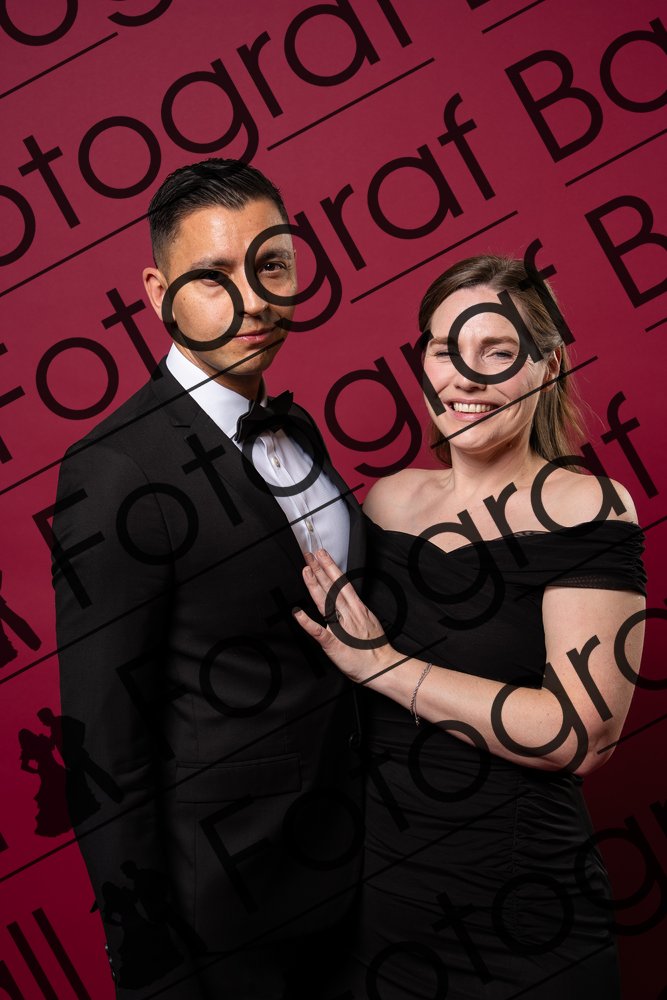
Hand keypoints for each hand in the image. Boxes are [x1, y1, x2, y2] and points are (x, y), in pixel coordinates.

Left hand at [293, 549, 396, 683]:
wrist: (381, 667)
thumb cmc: (375, 648)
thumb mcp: (368, 621)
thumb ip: (356, 610)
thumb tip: (348, 601)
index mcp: (357, 609)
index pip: (341, 583)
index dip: (330, 568)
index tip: (322, 555)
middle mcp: (349, 614)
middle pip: (331, 587)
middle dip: (319, 569)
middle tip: (309, 554)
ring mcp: (340, 627)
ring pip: (326, 601)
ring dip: (315, 584)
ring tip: (306, 570)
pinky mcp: (333, 643)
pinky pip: (318, 631)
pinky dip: (307, 622)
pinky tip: (297, 613)